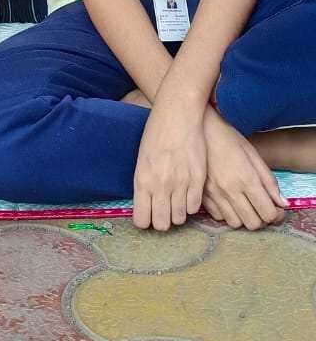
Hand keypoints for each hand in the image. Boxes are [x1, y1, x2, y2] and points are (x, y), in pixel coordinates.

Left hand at [133, 88, 206, 230]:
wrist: (177, 116)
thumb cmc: (155, 135)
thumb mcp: (142, 161)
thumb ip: (144, 185)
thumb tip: (148, 206)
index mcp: (143, 182)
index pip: (142, 220)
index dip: (145, 220)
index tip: (148, 215)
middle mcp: (161, 186)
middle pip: (162, 224)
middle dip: (161, 221)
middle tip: (163, 211)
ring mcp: (181, 184)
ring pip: (180, 218)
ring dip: (177, 213)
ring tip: (176, 201)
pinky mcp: (198, 179)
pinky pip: (195, 206)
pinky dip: (190, 204)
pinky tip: (187, 194)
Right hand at [201, 108, 286, 229]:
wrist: (200, 130)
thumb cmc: (229, 139)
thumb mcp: (254, 155)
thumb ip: (269, 181)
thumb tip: (282, 203)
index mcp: (247, 178)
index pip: (268, 213)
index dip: (277, 215)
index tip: (277, 210)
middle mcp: (230, 190)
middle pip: (253, 223)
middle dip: (262, 219)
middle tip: (262, 208)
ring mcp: (214, 194)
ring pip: (235, 223)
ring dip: (244, 218)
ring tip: (246, 206)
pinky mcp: (202, 195)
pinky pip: (218, 217)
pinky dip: (227, 214)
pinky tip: (230, 202)